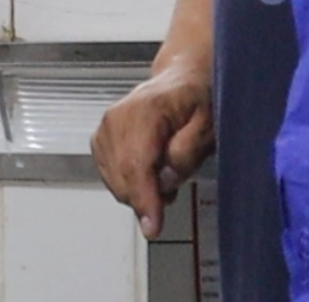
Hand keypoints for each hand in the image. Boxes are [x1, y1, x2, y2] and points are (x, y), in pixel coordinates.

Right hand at [91, 60, 213, 238]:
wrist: (180, 80)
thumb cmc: (197, 100)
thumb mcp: (208, 124)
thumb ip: (187, 152)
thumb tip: (164, 180)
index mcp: (145, 109)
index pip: (137, 163)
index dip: (144, 199)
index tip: (152, 228)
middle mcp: (117, 117)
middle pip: (122, 176)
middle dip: (146, 198)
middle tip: (173, 188)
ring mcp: (104, 128)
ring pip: (114, 180)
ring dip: (139, 190)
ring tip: (165, 172)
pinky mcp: (100, 138)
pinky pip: (110, 176)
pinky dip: (129, 182)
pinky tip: (149, 170)